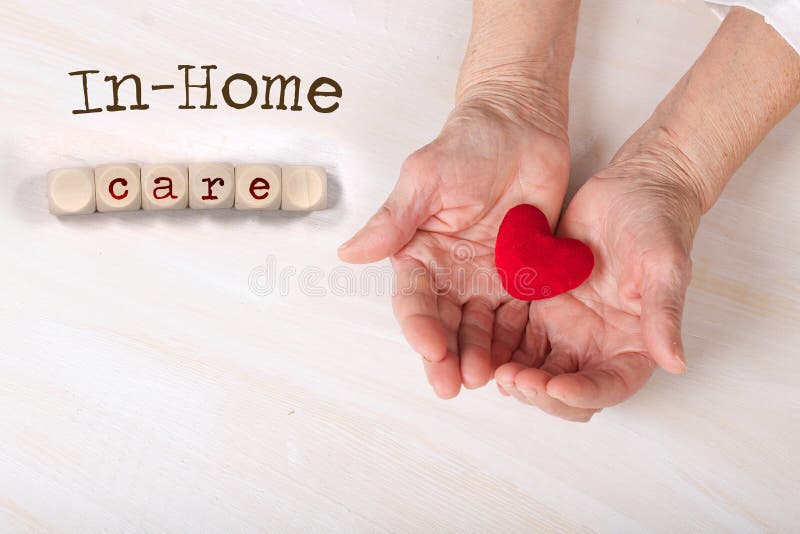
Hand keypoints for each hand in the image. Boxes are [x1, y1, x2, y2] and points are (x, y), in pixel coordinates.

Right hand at [339, 97, 569, 397]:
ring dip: (481, 354)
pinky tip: (518, 360)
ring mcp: (487, 280)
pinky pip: (518, 316)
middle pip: (446, 324)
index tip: (431, 348)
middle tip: (454, 384)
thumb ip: (392, 221)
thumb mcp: (423, 180)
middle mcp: (450, 274)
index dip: (420, 327)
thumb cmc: (466, 146)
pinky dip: (516, 339)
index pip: (415, 300)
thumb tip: (348, 253)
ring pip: (481, 328)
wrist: (520, 127)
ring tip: (486, 379)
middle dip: (448, 355)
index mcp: (420, 255)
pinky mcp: (522, 278)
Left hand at [495, 144, 700, 420]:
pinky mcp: (540, 308)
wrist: (631, 187)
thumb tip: (674, 364)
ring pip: (536, 371)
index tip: (555, 385)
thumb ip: (663, 314)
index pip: (608, 387)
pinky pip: (516, 339)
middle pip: (566, 390)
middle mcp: (597, 345)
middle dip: (540, 392)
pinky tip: (482, 344)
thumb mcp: (665, 265)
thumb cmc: (657, 223)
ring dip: (517, 378)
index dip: (581, 394)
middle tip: (514, 378)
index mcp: (633, 345)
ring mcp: (566, 328)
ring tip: (494, 367)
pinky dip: (501, 349)